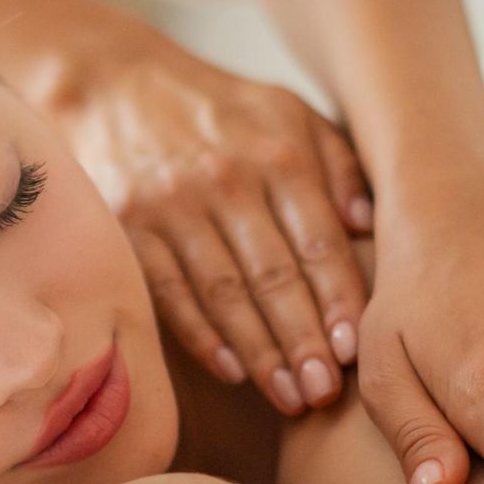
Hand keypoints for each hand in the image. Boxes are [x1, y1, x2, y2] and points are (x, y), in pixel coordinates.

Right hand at [38, 36, 370, 415]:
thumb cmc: (219, 111)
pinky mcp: (128, 229)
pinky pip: (171, 294)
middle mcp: (226, 180)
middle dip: (305, 340)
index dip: (340, 299)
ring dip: (261, 352)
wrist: (113, 84)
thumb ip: (337, 162)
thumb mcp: (288, 112)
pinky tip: (233, 372)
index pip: (318, 240)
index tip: (360, 351)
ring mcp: (172, 207)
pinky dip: (202, 336)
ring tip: (291, 399)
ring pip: (225, 293)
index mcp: (277, 152)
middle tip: (327, 393)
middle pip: (274, 275)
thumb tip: (370, 222)